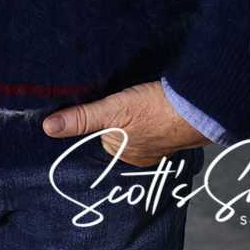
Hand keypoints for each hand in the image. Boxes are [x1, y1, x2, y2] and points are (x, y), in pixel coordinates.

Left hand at [42, 80, 209, 166]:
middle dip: (118, 113)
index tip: (102, 101)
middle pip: (117, 127)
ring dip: (136, 110)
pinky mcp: (174, 129)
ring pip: (136, 124)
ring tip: (139, 95)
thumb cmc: (157, 111)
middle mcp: (140, 153)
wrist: (200, 106)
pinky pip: (156, 120)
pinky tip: (155, 99)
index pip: (99, 132)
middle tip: (124, 95)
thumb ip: (82, 118)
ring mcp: (159, 142)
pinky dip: (154, 110)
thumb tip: (49, 127)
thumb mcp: (113, 111)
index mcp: (123, 154)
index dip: (99, 114)